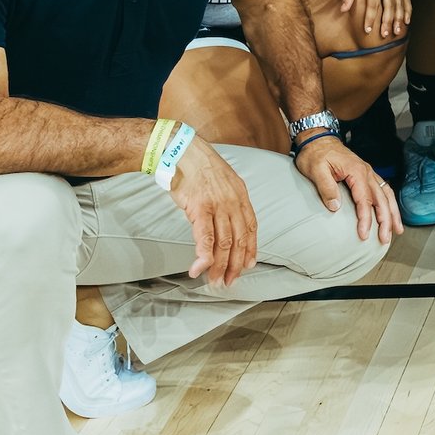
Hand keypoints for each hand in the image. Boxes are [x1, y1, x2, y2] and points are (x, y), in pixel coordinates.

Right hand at [168, 136, 259, 284]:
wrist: (183, 152)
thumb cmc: (200, 168)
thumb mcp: (224, 182)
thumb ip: (228, 202)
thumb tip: (228, 222)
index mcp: (241, 196)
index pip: (250, 228)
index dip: (250, 249)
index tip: (248, 266)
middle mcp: (233, 202)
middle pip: (238, 240)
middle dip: (235, 265)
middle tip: (229, 282)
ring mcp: (218, 206)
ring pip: (224, 243)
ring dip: (220, 266)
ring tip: (215, 282)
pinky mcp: (200, 209)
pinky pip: (205, 238)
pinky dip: (203, 257)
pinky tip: (199, 269)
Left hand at [295, 129, 401, 245]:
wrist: (318, 138)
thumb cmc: (316, 153)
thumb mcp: (316, 170)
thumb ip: (326, 188)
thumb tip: (335, 207)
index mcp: (356, 171)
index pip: (364, 200)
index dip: (365, 219)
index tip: (364, 234)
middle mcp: (367, 171)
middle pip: (381, 199)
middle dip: (385, 220)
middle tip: (385, 239)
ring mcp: (368, 172)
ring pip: (386, 194)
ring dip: (392, 213)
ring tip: (396, 229)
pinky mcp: (366, 174)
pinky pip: (382, 189)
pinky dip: (389, 202)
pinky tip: (391, 212)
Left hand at [341, 0, 409, 37]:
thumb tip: (343, 10)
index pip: (373, 3)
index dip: (371, 17)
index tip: (368, 30)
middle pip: (389, 5)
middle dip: (387, 21)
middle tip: (385, 35)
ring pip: (400, 4)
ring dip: (399, 19)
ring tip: (396, 32)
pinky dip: (407, 11)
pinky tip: (406, 21)